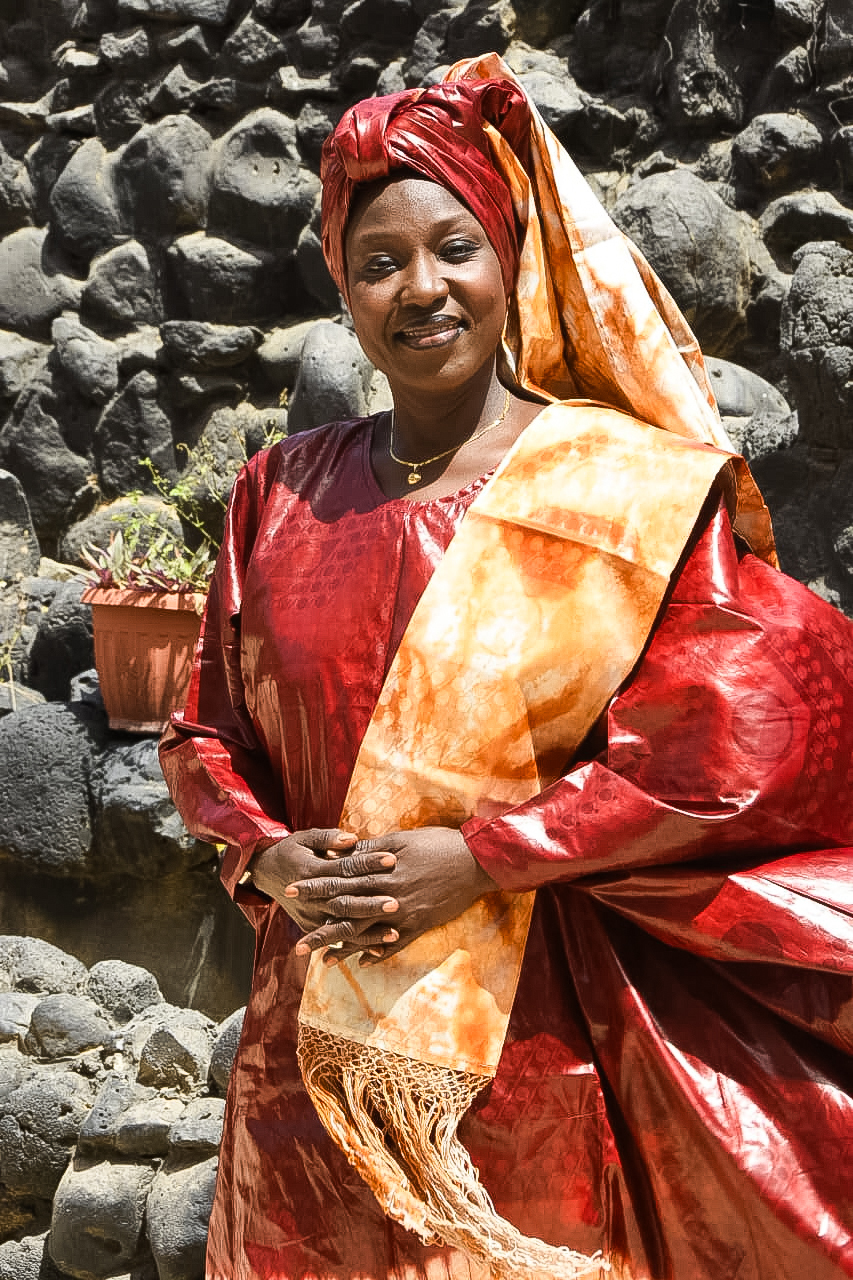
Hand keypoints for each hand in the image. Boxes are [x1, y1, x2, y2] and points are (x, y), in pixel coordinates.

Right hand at [249, 829, 397, 952]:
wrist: (265, 872)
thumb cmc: (292, 850)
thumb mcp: (305, 838)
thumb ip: (328, 838)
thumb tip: (353, 840)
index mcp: (310, 870)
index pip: (344, 867)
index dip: (368, 863)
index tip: (392, 859)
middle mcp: (310, 897)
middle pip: (344, 902)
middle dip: (370, 904)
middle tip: (396, 903)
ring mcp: (310, 915)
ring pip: (342, 927)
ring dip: (368, 932)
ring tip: (394, 934)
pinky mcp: (310, 926)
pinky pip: (335, 939)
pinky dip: (356, 946)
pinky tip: (379, 951)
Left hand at [288, 826, 497, 964]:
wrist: (476, 861)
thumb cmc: (439, 844)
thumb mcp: (402, 839)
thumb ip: (371, 848)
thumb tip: (344, 849)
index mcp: (380, 872)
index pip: (339, 880)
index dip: (314, 886)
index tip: (291, 890)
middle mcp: (388, 896)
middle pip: (346, 912)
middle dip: (320, 926)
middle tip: (296, 941)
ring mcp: (404, 914)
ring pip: (367, 934)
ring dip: (344, 949)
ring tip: (322, 962)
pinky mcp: (420, 924)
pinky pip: (396, 943)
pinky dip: (379, 953)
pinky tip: (363, 964)